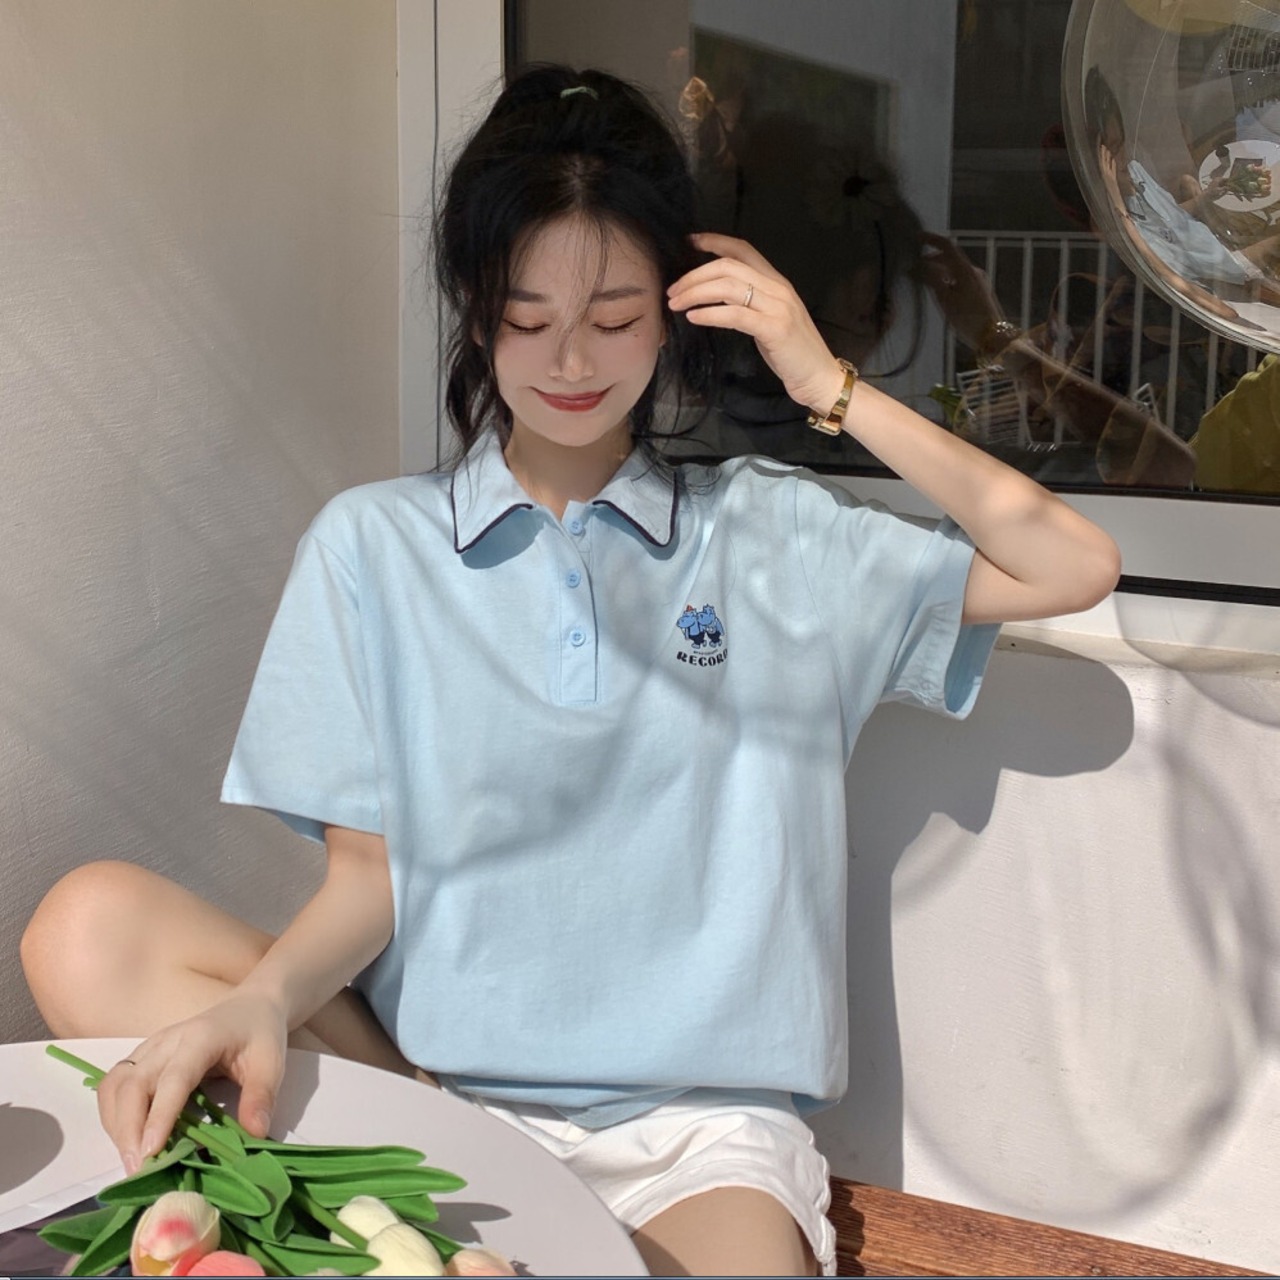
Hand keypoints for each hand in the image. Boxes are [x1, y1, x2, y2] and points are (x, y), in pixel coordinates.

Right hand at [96, 989, 289, 1172]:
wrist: (250, 1006)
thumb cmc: (260, 1034)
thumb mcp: (272, 1062)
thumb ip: (261, 1096)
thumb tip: (255, 1134)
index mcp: (202, 1038)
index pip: (174, 1078)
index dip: (160, 1115)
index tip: (151, 1153)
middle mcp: (168, 1040)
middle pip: (133, 1083)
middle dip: (128, 1129)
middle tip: (136, 1169)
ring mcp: (151, 1047)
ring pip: (115, 1084)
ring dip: (115, 1124)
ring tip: (131, 1159)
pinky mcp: (143, 1057)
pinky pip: (115, 1085)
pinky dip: (113, 1114)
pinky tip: (128, 1138)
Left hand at [668, 233, 844, 414]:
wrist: (819, 377)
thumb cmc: (791, 352)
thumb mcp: (769, 318)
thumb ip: (749, 303)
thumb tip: (713, 296)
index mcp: (776, 282)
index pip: (743, 250)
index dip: (715, 242)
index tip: (689, 242)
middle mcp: (778, 288)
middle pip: (728, 267)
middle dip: (694, 275)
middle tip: (673, 290)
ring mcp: (778, 307)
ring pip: (728, 287)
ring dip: (696, 293)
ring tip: (676, 304)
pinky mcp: (774, 328)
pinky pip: (735, 314)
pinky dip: (710, 314)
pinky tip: (693, 317)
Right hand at [919, 232, 1003, 349]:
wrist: (993, 337)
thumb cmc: (968, 319)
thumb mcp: (945, 300)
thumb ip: (933, 280)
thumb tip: (920, 265)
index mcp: (964, 270)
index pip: (947, 246)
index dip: (931, 239)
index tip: (916, 237)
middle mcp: (973, 271)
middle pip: (950, 257)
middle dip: (932, 258)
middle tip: (915, 265)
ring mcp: (979, 280)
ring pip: (955, 268)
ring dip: (939, 269)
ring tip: (924, 279)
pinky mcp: (980, 291)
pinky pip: (960, 278)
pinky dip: (947, 278)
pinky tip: (940, 290)